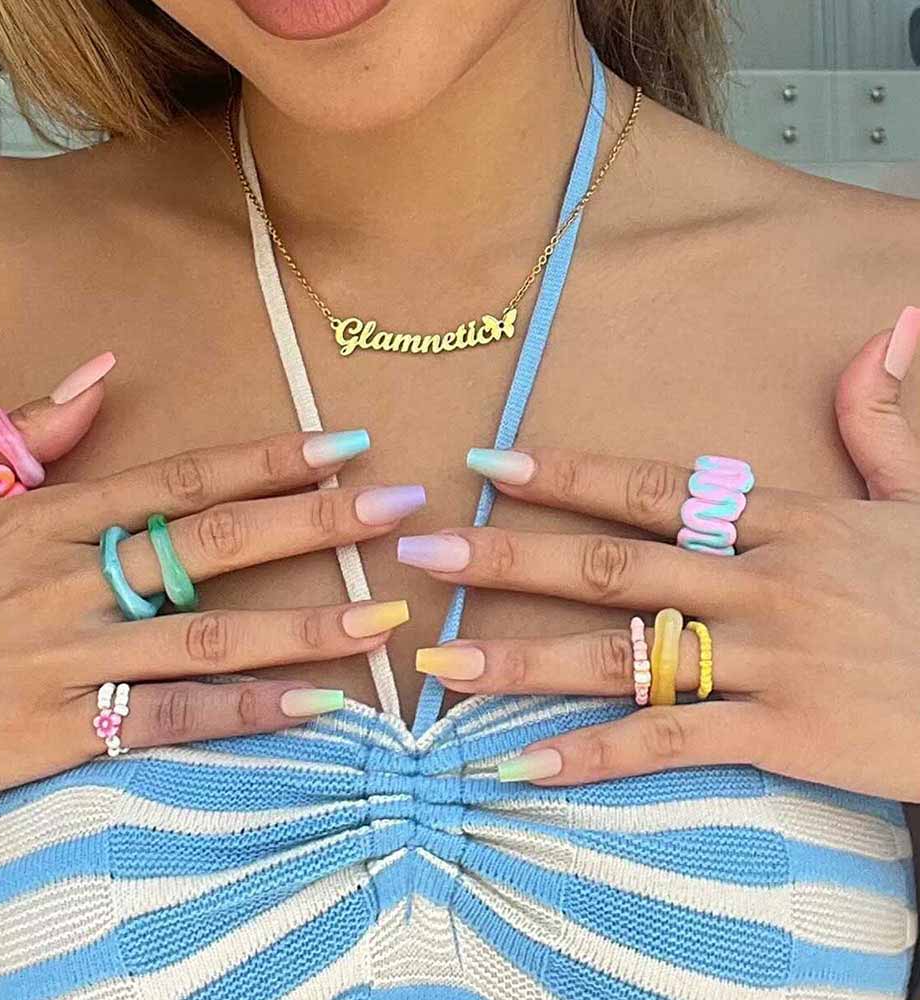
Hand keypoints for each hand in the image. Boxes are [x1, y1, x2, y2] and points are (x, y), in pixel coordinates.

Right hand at [0, 365, 422, 802]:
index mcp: (52, 514)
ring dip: (306, 625)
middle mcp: (73, 577)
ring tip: (388, 618)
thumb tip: (102, 374)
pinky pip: (169, 719)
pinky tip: (317, 707)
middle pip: (215, 542)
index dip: (269, 457)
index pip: (183, 475)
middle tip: (398, 506)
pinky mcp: (55, 730)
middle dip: (314, 521)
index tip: (344, 442)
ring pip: (210, 634)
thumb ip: (27, 432)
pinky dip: (246, 712)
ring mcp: (69, 654)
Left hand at [398, 322, 919, 798]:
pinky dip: (594, 757)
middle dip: (509, 559)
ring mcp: (768, 659)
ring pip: (621, 656)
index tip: (488, 464)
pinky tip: (523, 767)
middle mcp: (759, 582)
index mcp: (782, 519)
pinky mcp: (785, 735)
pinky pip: (671, 743)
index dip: (566, 475)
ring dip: (521, 661)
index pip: (652, 488)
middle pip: (611, 565)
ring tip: (440, 667)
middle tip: (423, 553)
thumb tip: (886, 330)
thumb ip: (880, 422)